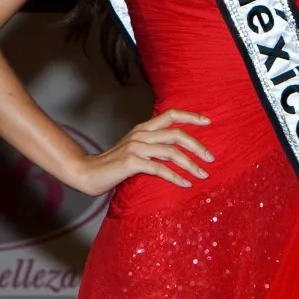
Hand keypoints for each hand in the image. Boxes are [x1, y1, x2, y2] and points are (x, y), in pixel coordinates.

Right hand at [65, 109, 213, 195]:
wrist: (87, 173)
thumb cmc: (114, 164)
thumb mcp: (136, 149)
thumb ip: (154, 146)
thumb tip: (178, 150)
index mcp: (144, 128)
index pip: (171, 114)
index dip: (191, 116)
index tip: (208, 121)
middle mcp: (141, 134)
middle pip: (177, 134)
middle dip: (198, 146)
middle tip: (211, 159)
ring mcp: (136, 147)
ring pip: (172, 152)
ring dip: (191, 164)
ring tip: (203, 175)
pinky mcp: (132, 162)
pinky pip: (160, 169)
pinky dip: (176, 177)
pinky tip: (186, 184)